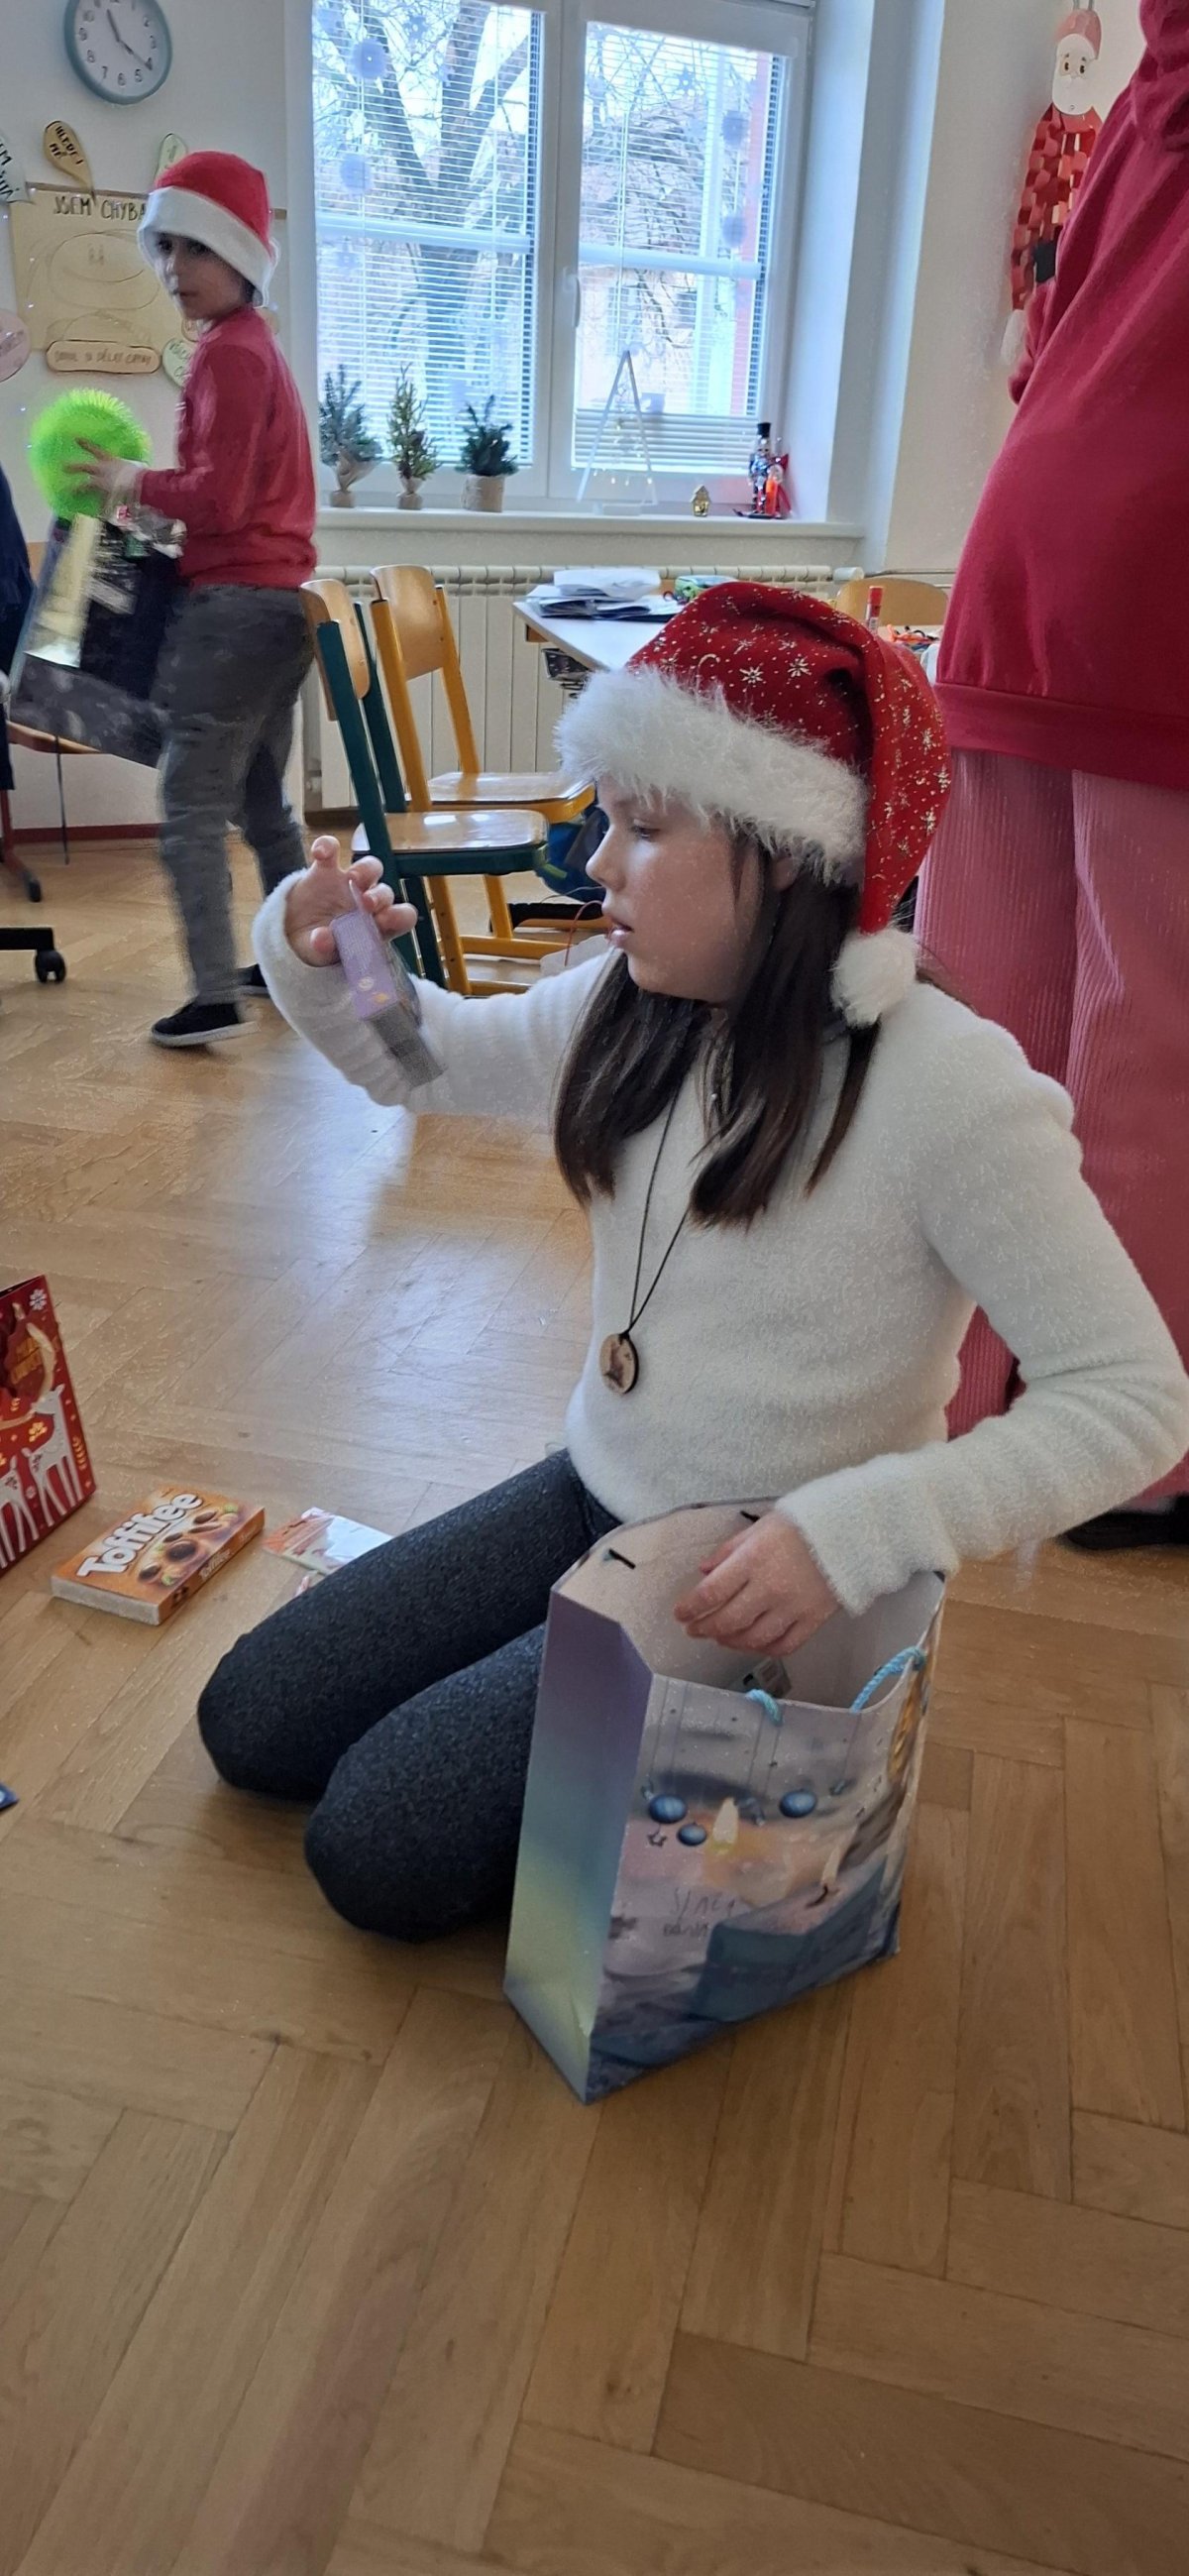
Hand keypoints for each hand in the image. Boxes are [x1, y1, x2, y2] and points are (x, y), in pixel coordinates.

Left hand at [61, 442, 137, 507]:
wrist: (143, 484)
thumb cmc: (140, 473)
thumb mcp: (134, 466)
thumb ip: (128, 468)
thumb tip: (133, 469)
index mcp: (110, 460)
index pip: (96, 450)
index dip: (86, 444)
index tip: (76, 439)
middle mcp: (103, 470)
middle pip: (85, 467)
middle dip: (74, 467)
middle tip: (63, 467)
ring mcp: (103, 484)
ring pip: (86, 485)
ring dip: (77, 489)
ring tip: (70, 491)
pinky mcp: (106, 497)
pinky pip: (102, 504)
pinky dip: (101, 509)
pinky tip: (97, 513)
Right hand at [284, 836, 417, 966]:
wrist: (291, 929)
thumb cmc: (318, 944)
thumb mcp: (319, 953)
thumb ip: (323, 949)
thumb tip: (321, 940)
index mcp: (376, 927)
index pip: (403, 917)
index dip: (400, 917)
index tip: (385, 920)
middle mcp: (368, 902)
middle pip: (386, 891)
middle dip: (380, 896)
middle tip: (366, 904)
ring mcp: (349, 883)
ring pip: (371, 866)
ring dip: (365, 870)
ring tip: (351, 879)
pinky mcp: (326, 868)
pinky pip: (332, 849)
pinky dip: (327, 846)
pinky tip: (320, 854)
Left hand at [674, 1513, 838, 1660]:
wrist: (851, 1532)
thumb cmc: (802, 1524)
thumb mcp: (759, 1528)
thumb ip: (729, 1552)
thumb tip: (704, 1571)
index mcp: (752, 1561)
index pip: (710, 1593)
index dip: (690, 1608)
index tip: (680, 1614)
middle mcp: (769, 1588)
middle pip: (727, 1620)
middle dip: (704, 1628)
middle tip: (694, 1629)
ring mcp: (792, 1608)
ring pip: (753, 1638)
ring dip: (730, 1641)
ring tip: (720, 1637)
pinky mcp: (813, 1621)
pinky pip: (784, 1646)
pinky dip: (764, 1649)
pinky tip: (753, 1644)